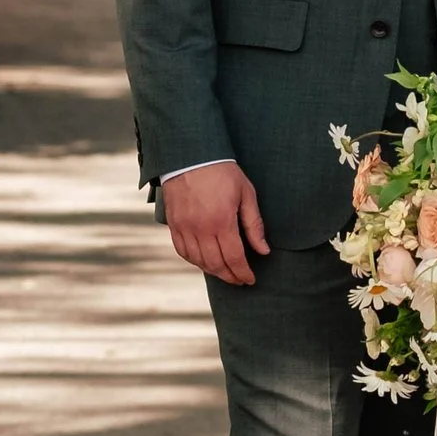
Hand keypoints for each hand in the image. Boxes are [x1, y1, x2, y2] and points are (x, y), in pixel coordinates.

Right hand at [161, 157, 270, 285]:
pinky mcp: (174, 224)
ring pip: (198, 261)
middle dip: (230, 276)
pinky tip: (204, 261)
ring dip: (213, 271)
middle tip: (240, 280)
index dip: (243, 273)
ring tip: (225, 272)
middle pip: (216, 264)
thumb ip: (254, 224)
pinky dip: (194, 261)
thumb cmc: (222, 172)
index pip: (234, 258)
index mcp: (221, 221)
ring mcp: (184, 228)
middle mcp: (201, 229)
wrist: (191, 155)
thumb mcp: (246, 193)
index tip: (250, 279)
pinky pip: (182, 251)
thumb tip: (263, 250)